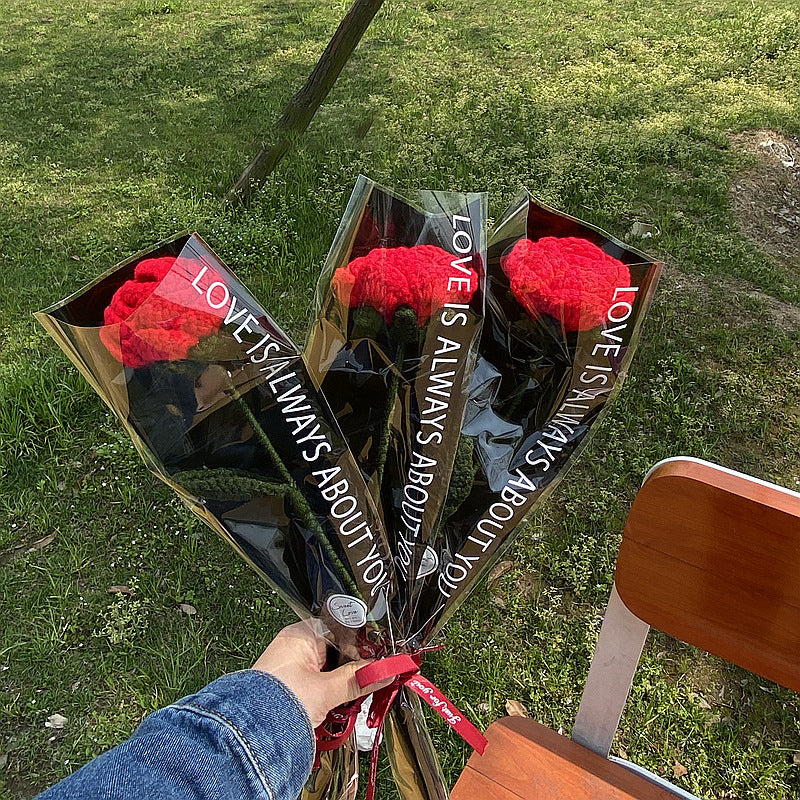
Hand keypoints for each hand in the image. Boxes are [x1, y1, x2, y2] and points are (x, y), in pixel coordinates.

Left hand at [252, 620, 392, 726]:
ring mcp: (290, 669)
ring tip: (348, 701)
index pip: (341, 629)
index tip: (378, 659)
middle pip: (336, 653)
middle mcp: (294, 648)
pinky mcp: (288, 689)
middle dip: (353, 671)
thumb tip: (385, 671)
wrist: (247, 738)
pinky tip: (335, 710)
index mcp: (300, 635)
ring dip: (342, 687)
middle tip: (368, 682)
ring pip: (328, 672)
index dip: (362, 644)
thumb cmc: (274, 705)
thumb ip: (359, 679)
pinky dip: (329, 698)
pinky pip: (317, 687)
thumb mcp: (326, 690)